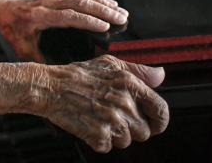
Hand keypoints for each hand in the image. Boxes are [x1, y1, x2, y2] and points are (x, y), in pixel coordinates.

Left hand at [0, 0, 127, 60]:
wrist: (6, 11)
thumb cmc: (15, 32)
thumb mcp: (24, 50)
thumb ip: (42, 61)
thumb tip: (62, 75)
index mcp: (38, 16)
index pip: (67, 16)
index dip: (88, 20)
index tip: (106, 26)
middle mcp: (45, 2)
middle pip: (78, 2)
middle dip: (103, 10)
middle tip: (122, 18)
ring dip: (103, 2)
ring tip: (121, 12)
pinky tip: (109, 2)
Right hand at [35, 55, 169, 152]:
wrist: (50, 88)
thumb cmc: (79, 75)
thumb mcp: (109, 64)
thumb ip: (139, 70)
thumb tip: (160, 75)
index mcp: (130, 85)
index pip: (161, 111)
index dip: (160, 120)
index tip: (154, 123)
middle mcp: (124, 104)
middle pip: (145, 131)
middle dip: (132, 128)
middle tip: (115, 116)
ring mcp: (112, 121)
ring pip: (128, 141)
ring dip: (116, 135)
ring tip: (100, 118)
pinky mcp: (99, 135)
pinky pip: (109, 147)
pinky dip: (99, 140)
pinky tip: (90, 124)